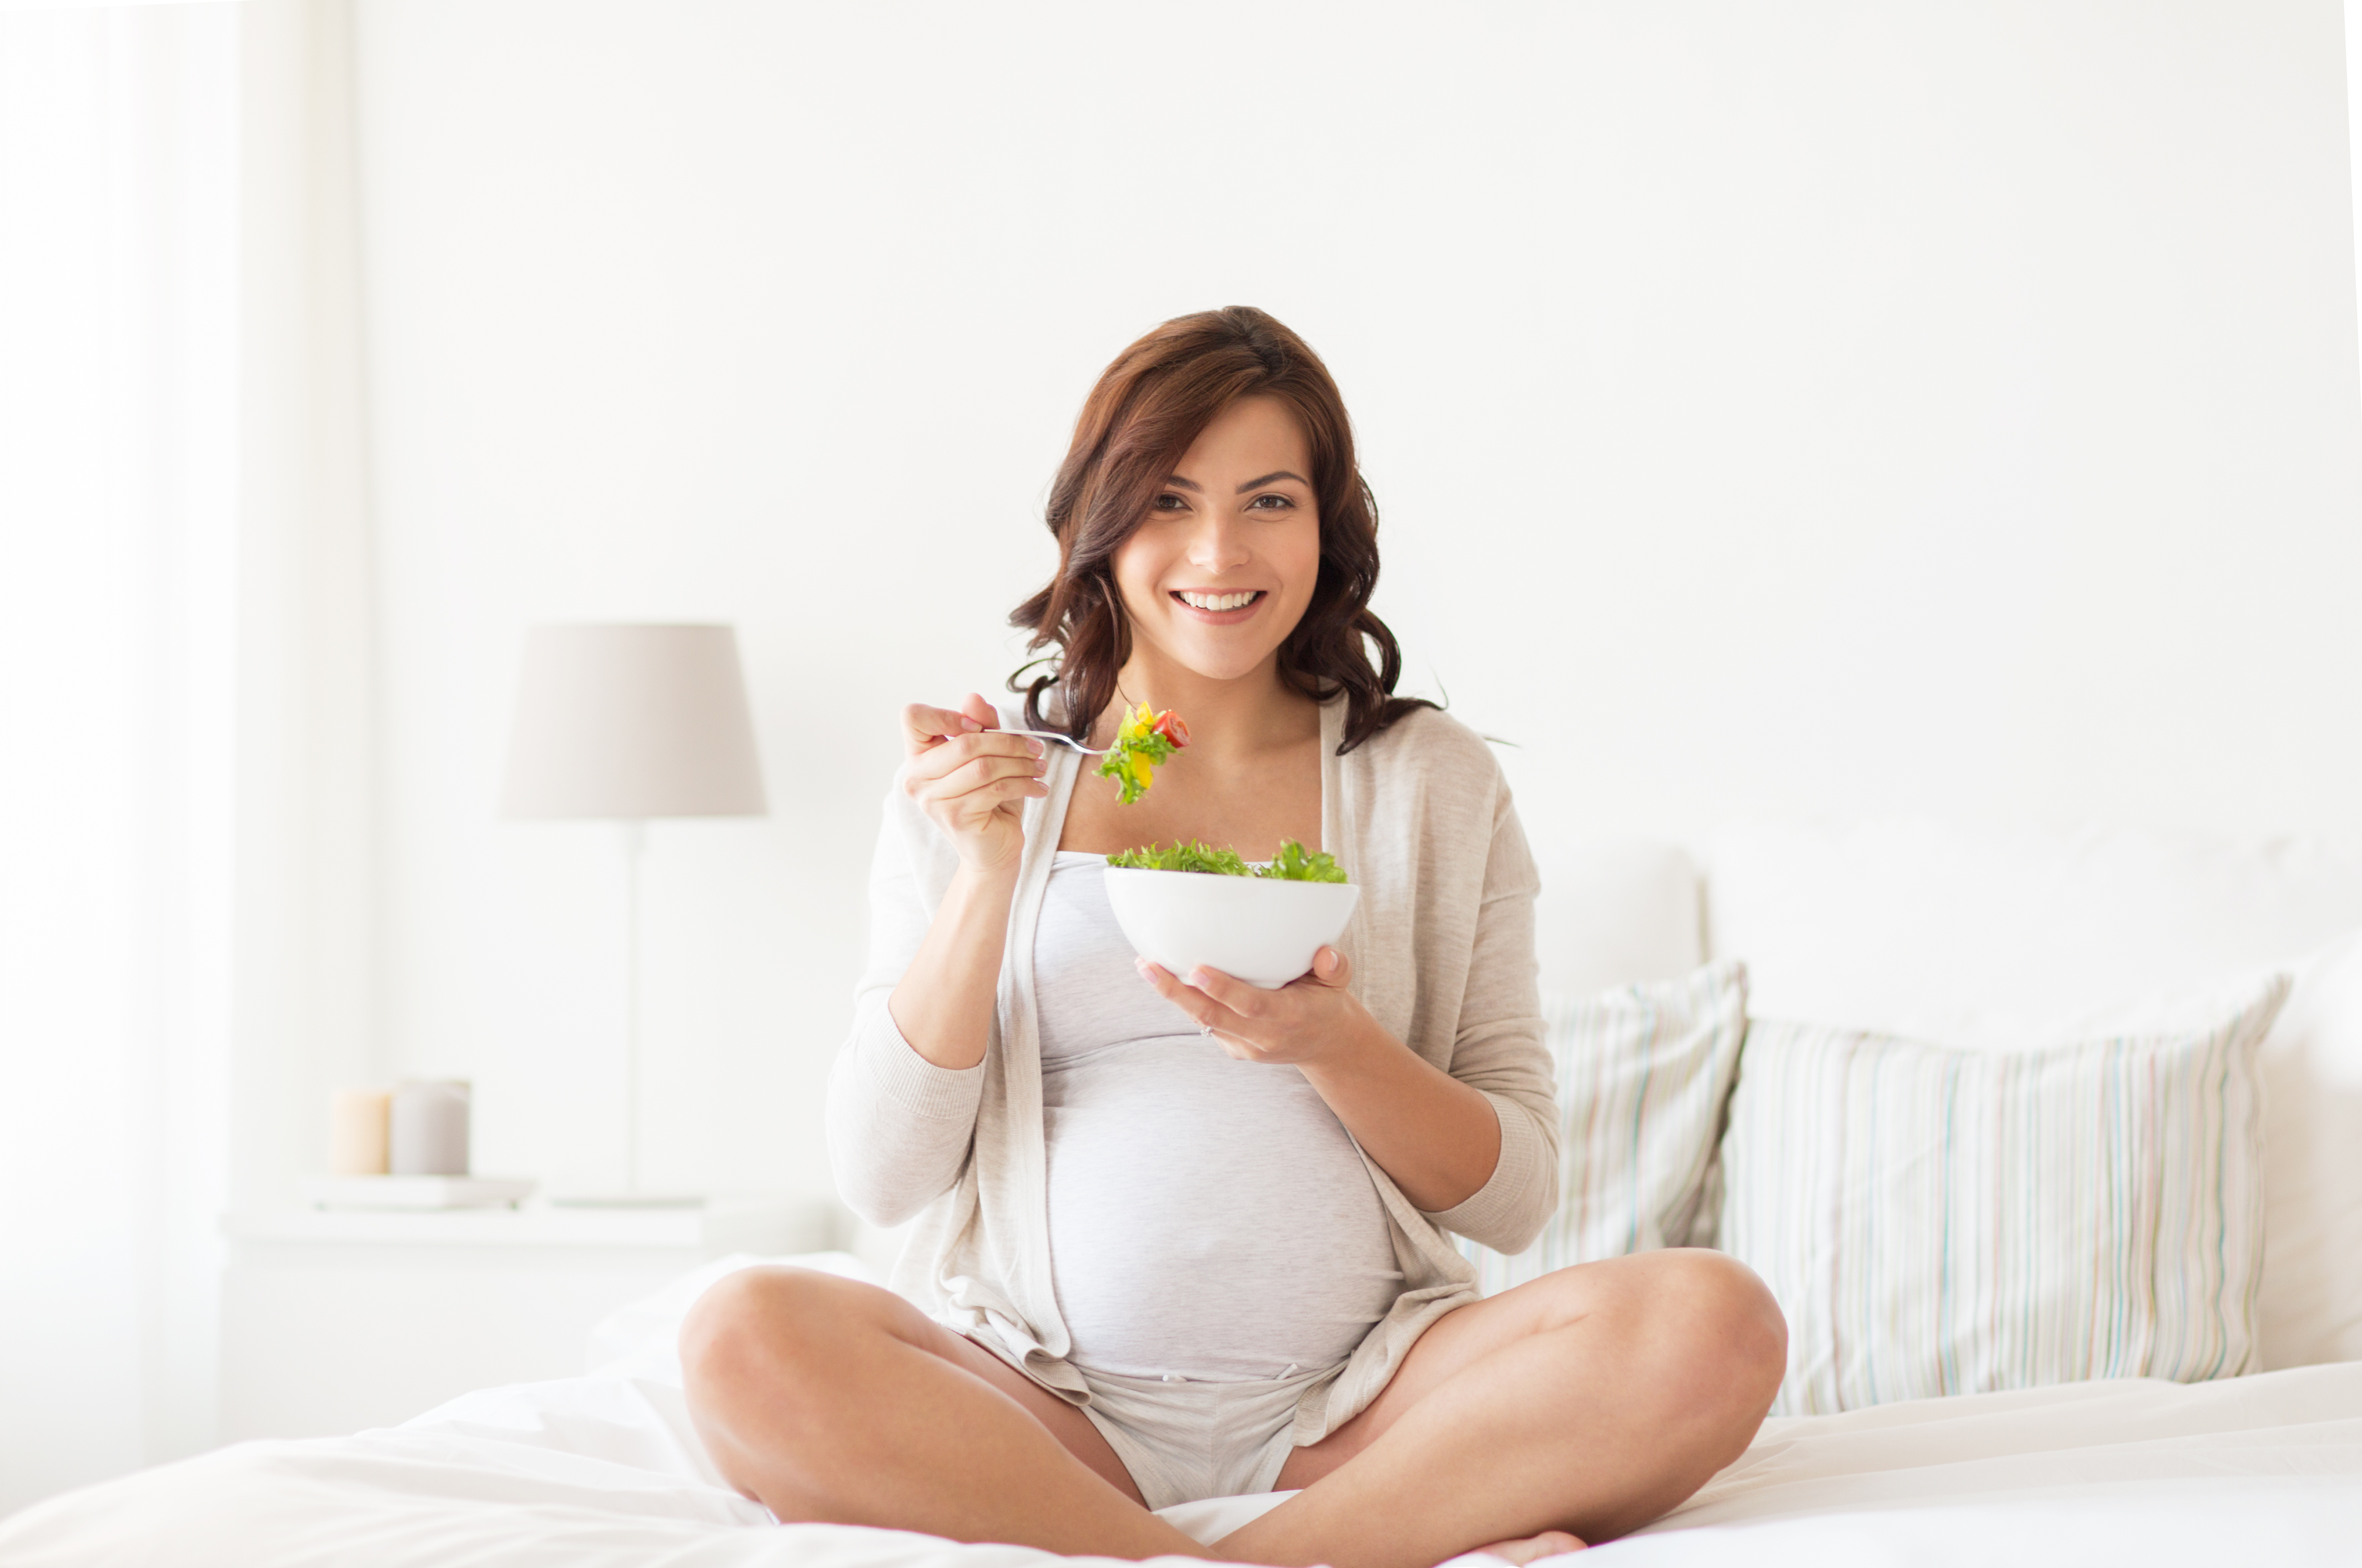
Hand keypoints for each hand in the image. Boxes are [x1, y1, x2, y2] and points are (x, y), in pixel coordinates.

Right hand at [901, 693, 1047, 872]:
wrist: (993, 849)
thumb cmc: (989, 800)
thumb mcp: (988, 757)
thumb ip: (981, 726)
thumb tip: (972, 697)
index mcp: (918, 756)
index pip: (913, 717)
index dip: (947, 715)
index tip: (981, 726)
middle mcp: (916, 778)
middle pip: (964, 743)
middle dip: (1008, 742)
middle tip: (1036, 748)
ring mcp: (932, 800)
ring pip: (983, 766)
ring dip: (1020, 764)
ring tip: (1040, 767)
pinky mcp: (955, 816)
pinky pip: (995, 789)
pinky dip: (1024, 784)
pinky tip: (1038, 787)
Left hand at [1133, 946, 1378, 1068]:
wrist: (1325, 1045)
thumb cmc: (1326, 1002)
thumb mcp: (1339, 983)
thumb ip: (1335, 968)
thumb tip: (1326, 953)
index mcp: (1289, 1017)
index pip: (1251, 1005)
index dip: (1223, 989)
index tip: (1197, 969)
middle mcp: (1264, 1036)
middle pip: (1213, 1017)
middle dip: (1177, 992)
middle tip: (1148, 965)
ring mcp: (1245, 1046)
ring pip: (1203, 1021)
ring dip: (1173, 995)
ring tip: (1146, 965)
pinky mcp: (1233, 1049)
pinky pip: (1206, 1023)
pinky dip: (1186, 1001)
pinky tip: (1165, 977)